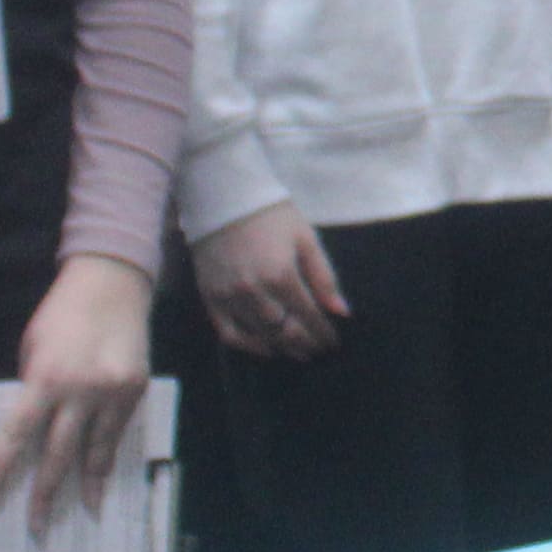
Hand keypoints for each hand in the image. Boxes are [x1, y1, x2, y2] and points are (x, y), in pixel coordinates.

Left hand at [0, 252, 159, 524]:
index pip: (18, 435)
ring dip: (85, 486)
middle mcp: (81, 391)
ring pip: (95, 451)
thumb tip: (30, 431)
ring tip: (80, 514)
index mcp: (46, 379)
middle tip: (36, 528)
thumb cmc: (61, 314)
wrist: (112, 283)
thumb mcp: (34, 352)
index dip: (2, 470)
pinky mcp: (135, 391)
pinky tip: (101, 481)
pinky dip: (107, 459)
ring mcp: (112, 393)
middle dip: (45, 494)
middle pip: (58, 455)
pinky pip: (117, 434)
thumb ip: (34, 392)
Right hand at [192, 200, 345, 361]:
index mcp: (282, 274)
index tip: (334, 342)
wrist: (224, 198)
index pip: (309, 316)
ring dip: (284, 348)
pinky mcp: (210, 297)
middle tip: (320, 350)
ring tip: (301, 353)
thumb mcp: (306, 238)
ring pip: (261, 336)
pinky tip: (267, 349)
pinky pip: (229, 333)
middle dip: (308, 344)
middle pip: (287, 331)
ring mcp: (230, 296)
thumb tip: (341, 312)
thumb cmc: (272, 215)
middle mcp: (254, 290)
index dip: (324, 333)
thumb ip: (323, 277)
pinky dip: (249, 346)